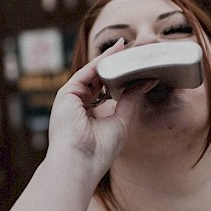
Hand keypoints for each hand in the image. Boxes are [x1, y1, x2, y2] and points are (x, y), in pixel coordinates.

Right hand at [47, 38, 156, 173]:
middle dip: (113, 64)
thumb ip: (130, 101)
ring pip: (91, 73)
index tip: (133, 65)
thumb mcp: (120, 122)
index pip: (103, 90)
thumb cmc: (98, 151)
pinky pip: (85, 73)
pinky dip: (100, 63)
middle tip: (131, 50)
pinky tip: (115, 53)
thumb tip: (144, 82)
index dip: (118, 77)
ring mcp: (70, 99)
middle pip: (97, 78)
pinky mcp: (66, 94)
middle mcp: (76, 104)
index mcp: (87, 114)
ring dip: (108, 59)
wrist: (79, 163)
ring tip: (125, 47)